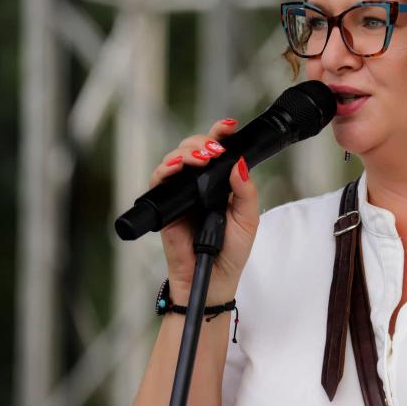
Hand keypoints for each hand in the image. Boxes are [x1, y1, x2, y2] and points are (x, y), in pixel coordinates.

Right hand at [148, 118, 258, 304]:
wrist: (213, 279)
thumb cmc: (232, 251)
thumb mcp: (248, 219)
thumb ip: (246, 191)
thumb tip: (239, 163)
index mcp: (221, 183)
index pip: (218, 151)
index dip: (219, 134)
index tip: (228, 126)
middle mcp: (199, 184)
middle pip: (193, 149)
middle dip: (203, 142)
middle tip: (215, 151)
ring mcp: (180, 194)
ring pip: (174, 159)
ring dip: (186, 152)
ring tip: (201, 159)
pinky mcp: (165, 206)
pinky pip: (158, 181)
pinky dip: (164, 170)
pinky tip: (175, 168)